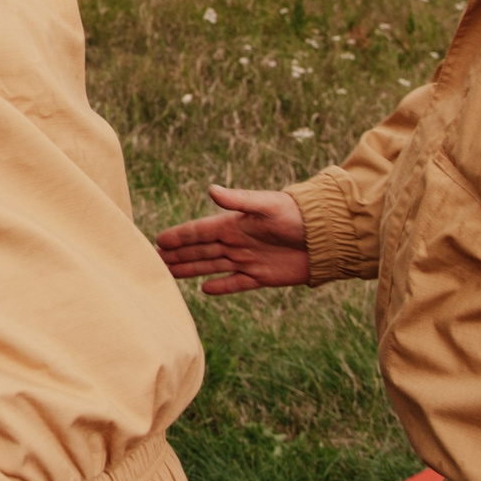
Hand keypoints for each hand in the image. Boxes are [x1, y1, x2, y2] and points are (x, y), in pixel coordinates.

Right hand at [154, 185, 311, 294]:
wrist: (326, 236)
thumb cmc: (296, 214)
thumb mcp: (266, 205)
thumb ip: (238, 200)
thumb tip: (210, 190)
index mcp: (233, 224)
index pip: (199, 231)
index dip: (180, 236)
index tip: (158, 240)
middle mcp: (237, 242)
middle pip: (201, 250)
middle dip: (178, 255)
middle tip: (154, 260)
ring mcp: (248, 260)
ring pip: (212, 266)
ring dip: (191, 270)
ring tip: (170, 274)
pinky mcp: (262, 276)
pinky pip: (235, 283)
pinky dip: (220, 287)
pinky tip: (205, 290)